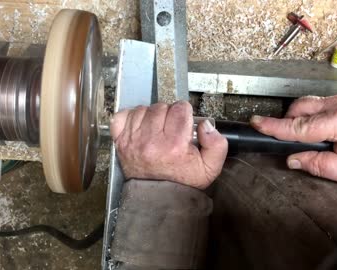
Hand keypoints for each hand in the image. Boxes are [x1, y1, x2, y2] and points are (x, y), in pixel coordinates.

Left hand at [110, 101, 227, 188]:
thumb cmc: (182, 181)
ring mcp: (133, 140)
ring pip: (143, 109)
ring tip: (156, 129)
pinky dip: (130, 117)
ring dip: (150, 115)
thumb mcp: (209, 168)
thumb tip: (205, 125)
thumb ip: (216, 144)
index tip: (183, 124)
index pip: (180, 109)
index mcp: (174, 145)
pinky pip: (122, 116)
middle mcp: (151, 140)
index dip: (184, 113)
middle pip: (161, 107)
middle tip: (170, 128)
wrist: (158, 197)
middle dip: (168, 114)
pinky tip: (140, 126)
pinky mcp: (120, 141)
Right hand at [250, 95, 336, 186]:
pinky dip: (306, 116)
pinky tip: (312, 130)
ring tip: (304, 139)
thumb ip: (319, 166)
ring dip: (296, 119)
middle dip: (287, 124)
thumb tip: (292, 159)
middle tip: (289, 143)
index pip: (301, 126)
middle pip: (299, 109)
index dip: (276, 127)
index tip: (257, 124)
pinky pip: (313, 104)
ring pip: (304, 104)